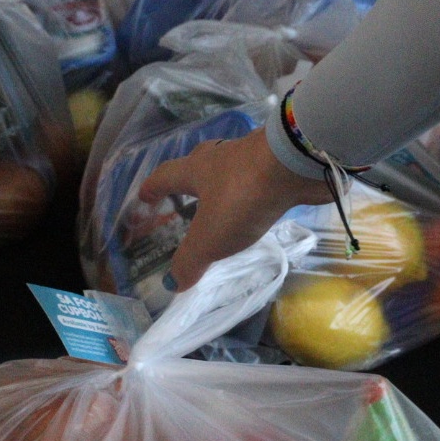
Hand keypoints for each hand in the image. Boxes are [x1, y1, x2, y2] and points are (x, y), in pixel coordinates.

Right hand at [138, 130, 331, 291]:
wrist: (296, 164)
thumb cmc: (242, 197)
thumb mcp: (210, 237)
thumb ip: (190, 260)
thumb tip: (173, 283)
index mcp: (196, 171)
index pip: (165, 176)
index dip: (153, 187)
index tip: (144, 195)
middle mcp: (221, 158)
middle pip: (198, 164)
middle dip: (191, 178)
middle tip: (188, 193)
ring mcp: (253, 157)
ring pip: (231, 168)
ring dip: (225, 183)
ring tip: (224, 201)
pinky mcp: (280, 164)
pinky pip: (259, 177)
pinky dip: (254, 189)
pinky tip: (260, 202)